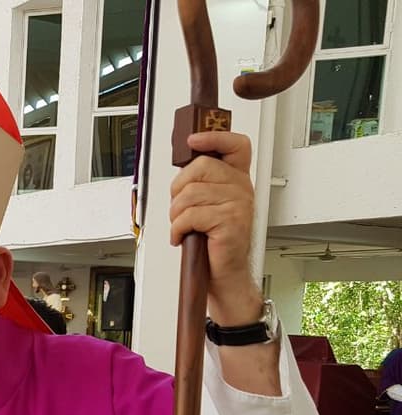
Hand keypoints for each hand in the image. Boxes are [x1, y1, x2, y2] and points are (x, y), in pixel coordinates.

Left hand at [168, 131, 261, 325]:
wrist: (224, 274)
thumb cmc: (213, 242)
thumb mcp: (208, 207)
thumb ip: (201, 185)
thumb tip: (181, 172)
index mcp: (237, 180)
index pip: (236, 146)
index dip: (214, 138)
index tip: (192, 141)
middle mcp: (241, 188)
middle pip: (200, 167)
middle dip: (178, 188)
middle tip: (179, 208)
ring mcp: (238, 204)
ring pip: (190, 193)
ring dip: (176, 214)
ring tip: (182, 227)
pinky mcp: (229, 221)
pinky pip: (190, 216)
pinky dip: (177, 229)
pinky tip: (182, 237)